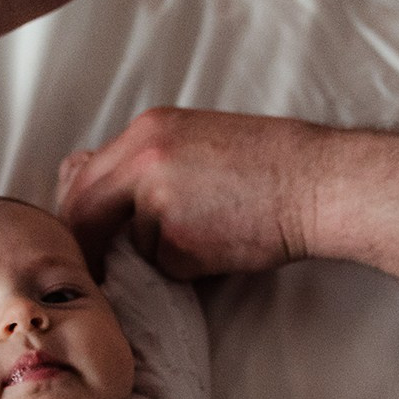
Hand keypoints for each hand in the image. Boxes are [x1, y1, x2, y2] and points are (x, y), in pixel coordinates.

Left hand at [56, 108, 334, 278]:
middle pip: (84, 211)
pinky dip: (188, 268)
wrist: (318, 183)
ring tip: (211, 233)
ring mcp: (157, 199)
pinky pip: (166, 266)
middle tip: (101, 267)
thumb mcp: (196, 139)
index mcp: (147, 129)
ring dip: (158, 253)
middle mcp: (143, 158)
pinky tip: (224, 245)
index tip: (87, 238)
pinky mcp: (178, 239)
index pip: (84, 177)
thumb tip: (98, 188)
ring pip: (132, 243)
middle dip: (90, 243)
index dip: (79, 215)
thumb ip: (147, 160)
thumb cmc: (270, 164)